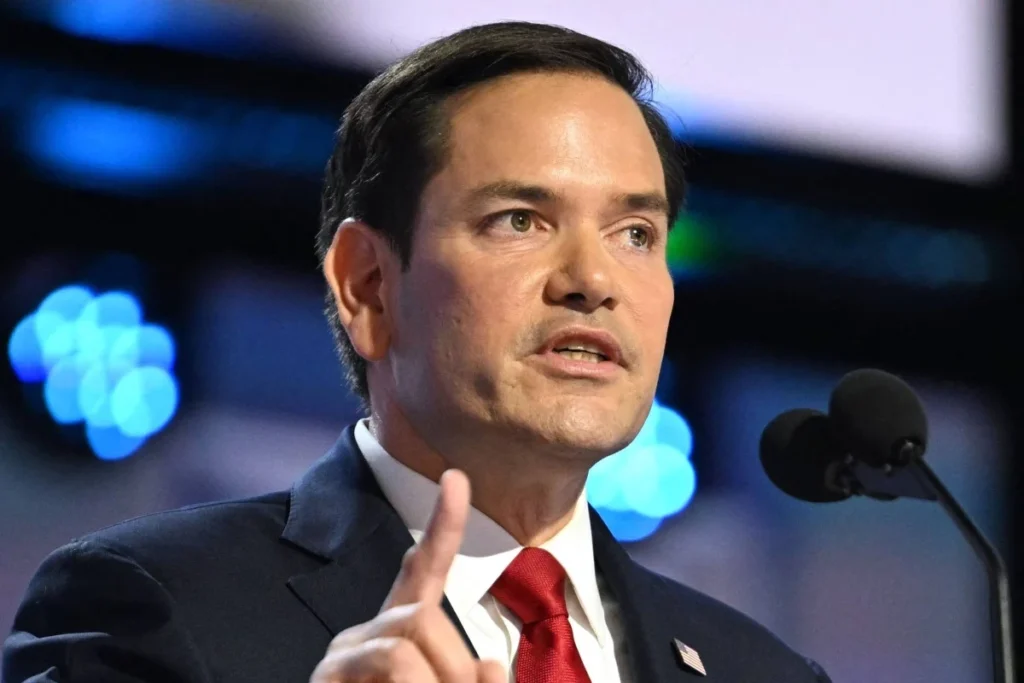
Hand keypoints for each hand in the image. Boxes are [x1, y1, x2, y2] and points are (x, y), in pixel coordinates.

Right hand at [310, 470, 505, 681]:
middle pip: (421, 615)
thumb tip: (491, 668)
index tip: (456, 477)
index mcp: (403, 634)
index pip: (424, 570)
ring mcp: (339, 658)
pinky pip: (385, 665)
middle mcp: (366, 635)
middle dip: (455, 667)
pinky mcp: (323, 679)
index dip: (445, 525)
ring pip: (402, 647)